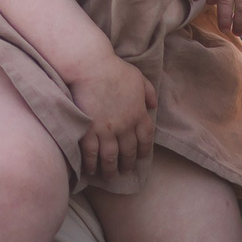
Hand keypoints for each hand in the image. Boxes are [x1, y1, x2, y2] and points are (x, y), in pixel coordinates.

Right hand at [69, 51, 156, 181]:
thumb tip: (153, 106)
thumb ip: (148, 92)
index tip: (140, 158)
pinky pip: (91, 153)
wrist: (90, 66)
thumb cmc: (114, 69)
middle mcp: (125, 126)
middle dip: (127, 164)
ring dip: (110, 169)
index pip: (145, 139)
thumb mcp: (138, 77)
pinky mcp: (88, 130)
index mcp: (138, 114)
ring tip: (108, 176)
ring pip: (110, 157)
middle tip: (124, 171)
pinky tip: (91, 169)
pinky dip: (91, 163)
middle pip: (128, 151)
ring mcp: (106, 130)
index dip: (143, 151)